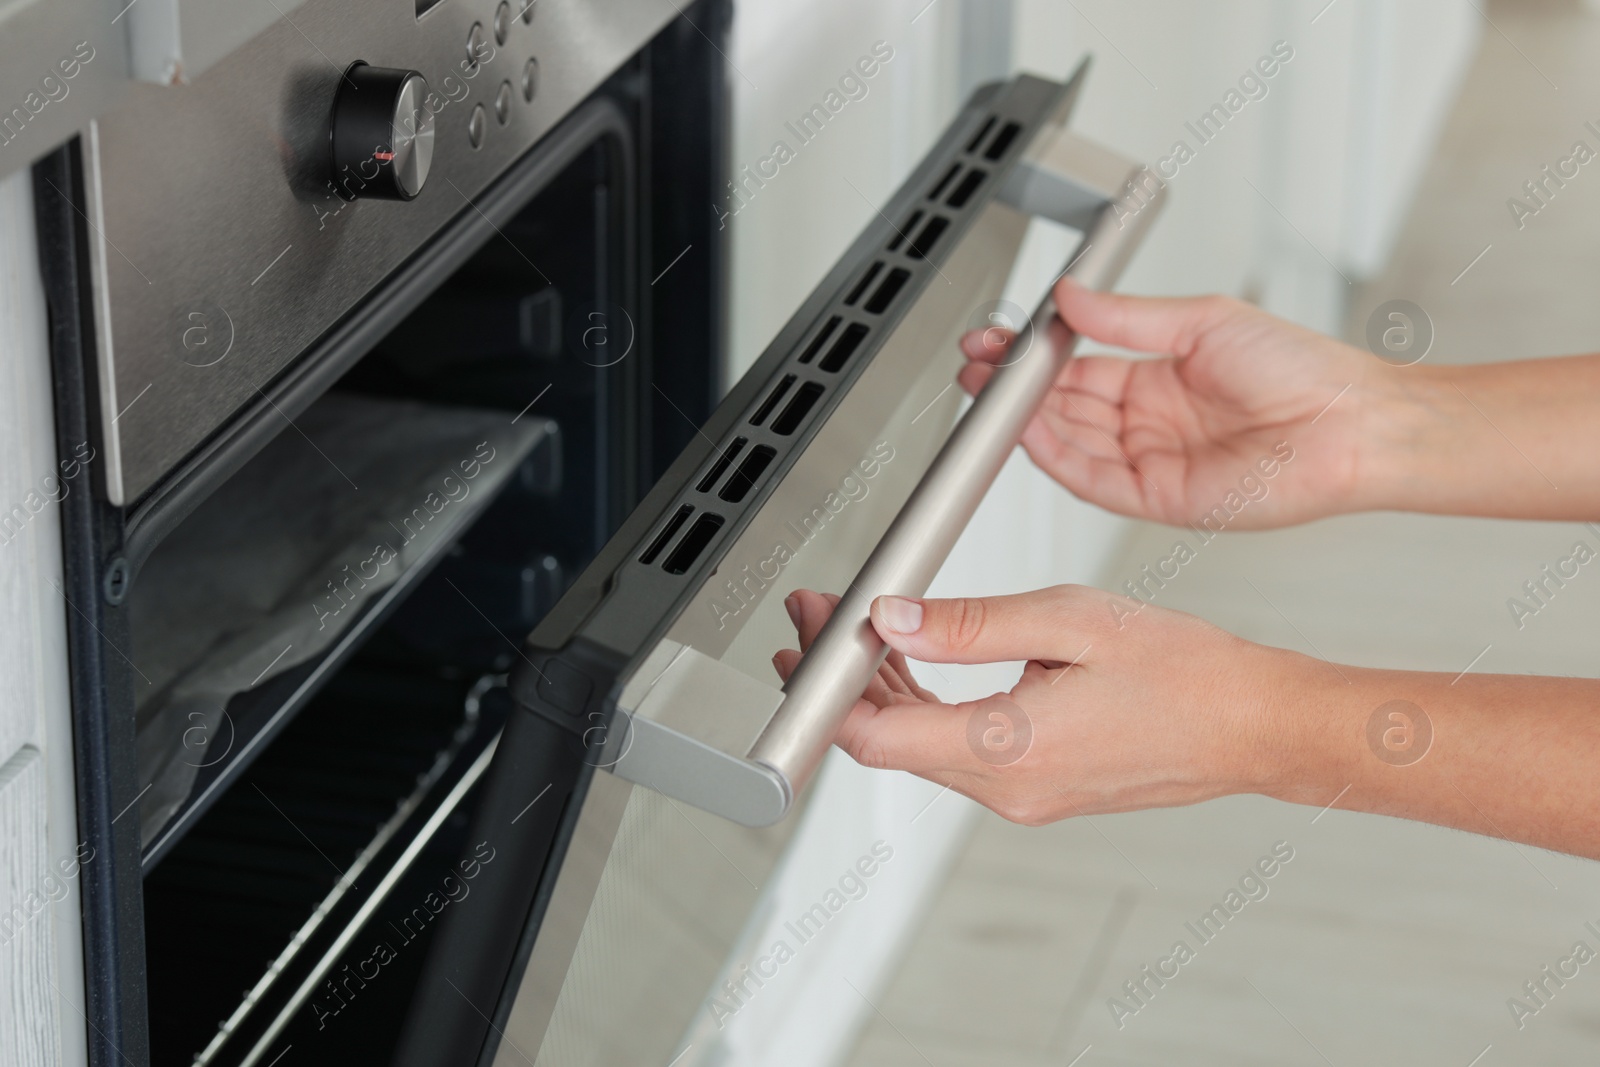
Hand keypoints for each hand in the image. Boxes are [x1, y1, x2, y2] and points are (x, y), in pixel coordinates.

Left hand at [774, 586, 1296, 823]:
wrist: (1255, 725)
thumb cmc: (1187, 673)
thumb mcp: (1069, 620)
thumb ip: (969, 623)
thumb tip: (892, 619)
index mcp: (1008, 749)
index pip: (876, 737)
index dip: (825, 690)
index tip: (805, 642)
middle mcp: (1007, 788)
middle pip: (889, 741)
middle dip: (845, 678)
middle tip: (822, 617)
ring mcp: (1022, 795)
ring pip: (921, 744)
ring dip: (885, 688)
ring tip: (864, 628)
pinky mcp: (1039, 787)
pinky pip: (959, 748)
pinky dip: (928, 705)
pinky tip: (921, 660)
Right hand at [959, 278, 1394, 528]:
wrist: (1353, 425)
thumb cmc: (1303, 370)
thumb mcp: (1203, 322)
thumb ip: (1127, 318)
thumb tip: (1070, 298)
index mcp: (1158, 378)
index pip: (1076, 368)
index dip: (1032, 358)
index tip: (997, 341)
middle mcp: (1148, 423)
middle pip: (1063, 407)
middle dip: (1016, 389)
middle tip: (979, 369)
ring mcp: (1150, 462)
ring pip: (1069, 444)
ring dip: (1027, 421)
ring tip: (993, 395)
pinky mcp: (1159, 499)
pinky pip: (1092, 480)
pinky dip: (1056, 457)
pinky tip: (1032, 431)